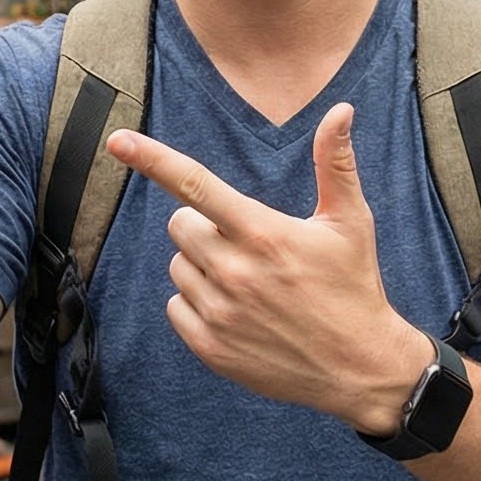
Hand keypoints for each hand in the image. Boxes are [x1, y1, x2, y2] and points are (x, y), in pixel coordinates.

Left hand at [107, 102, 431, 431]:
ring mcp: (219, 312)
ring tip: (251, 284)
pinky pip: (175, 306)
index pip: (195, 185)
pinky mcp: (210, 346)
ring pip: (177, 266)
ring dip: (203, 267)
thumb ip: (335, 163)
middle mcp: (235, 271)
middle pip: (180, 225)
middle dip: (206, 227)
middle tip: (249, 247)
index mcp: (263, 234)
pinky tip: (238, 312)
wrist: (362, 369)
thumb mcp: (350, 223)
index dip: (152, 159)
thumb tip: (341, 110)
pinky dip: (197, 304)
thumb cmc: (354, 287)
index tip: (118, 140)